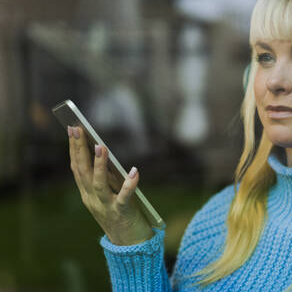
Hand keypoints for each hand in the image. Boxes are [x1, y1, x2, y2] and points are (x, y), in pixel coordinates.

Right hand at [67, 125, 153, 244]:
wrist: (129, 245)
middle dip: (79, 149)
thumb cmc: (120, 214)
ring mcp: (106, 207)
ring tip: (101, 146)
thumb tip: (104, 152)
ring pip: (99, 184)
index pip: (77, 168)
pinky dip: (130, 185)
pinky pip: (125, 198)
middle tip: (77, 129)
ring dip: (99, 164)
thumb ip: (105, 178)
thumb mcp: (108, 195)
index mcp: (87, 195)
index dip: (74, 149)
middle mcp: (92, 200)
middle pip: (83, 172)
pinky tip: (135, 172)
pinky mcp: (122, 213)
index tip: (72, 129)